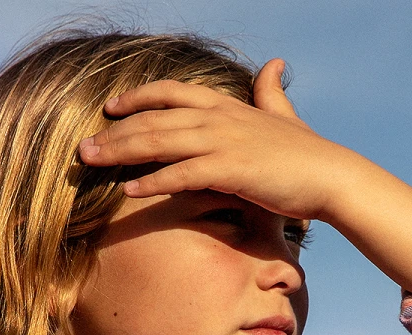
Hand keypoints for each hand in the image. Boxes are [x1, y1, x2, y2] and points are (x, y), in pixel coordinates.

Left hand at [77, 60, 362, 223]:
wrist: (328, 175)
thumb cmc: (304, 153)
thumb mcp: (282, 114)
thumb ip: (270, 90)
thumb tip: (274, 65)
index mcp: (224, 105)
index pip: (170, 93)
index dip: (138, 98)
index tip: (111, 108)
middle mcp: (216, 117)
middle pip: (153, 118)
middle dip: (114, 132)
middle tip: (82, 147)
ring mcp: (221, 142)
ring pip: (158, 142)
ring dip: (120, 153)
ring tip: (91, 163)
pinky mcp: (228, 170)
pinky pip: (180, 175)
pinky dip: (153, 183)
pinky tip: (130, 192)